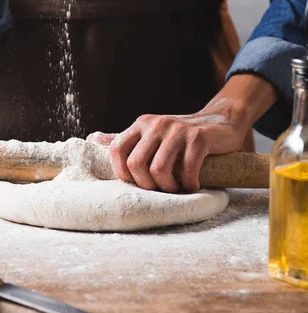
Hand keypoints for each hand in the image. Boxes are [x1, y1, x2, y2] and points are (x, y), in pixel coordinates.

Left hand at [88, 75, 278, 192]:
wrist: (219, 122)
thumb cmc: (180, 136)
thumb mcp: (150, 134)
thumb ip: (124, 138)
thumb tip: (92, 140)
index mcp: (141, 124)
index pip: (116, 149)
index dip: (122, 173)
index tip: (138, 183)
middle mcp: (156, 124)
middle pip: (135, 164)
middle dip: (147, 185)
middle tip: (160, 189)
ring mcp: (177, 130)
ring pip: (159, 169)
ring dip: (168, 188)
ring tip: (177, 188)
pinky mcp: (198, 138)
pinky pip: (187, 169)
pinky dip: (190, 184)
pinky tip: (194, 184)